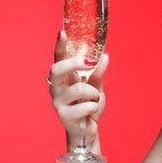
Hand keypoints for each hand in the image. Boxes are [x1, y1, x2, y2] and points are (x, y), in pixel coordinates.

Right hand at [48, 30, 108, 144]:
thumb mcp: (97, 87)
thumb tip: (104, 56)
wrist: (88, 130)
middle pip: (57, 69)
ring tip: (95, 98)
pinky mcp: (64, 115)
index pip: (59, 58)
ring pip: (78, 89)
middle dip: (74, 63)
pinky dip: (94, 106)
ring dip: (93, 92)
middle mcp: (56, 88)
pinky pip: (85, 106)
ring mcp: (58, 101)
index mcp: (64, 78)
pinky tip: (91, 112)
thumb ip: (98, 73)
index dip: (59, 46)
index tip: (62, 33)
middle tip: (89, 62)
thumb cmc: (89, 105)